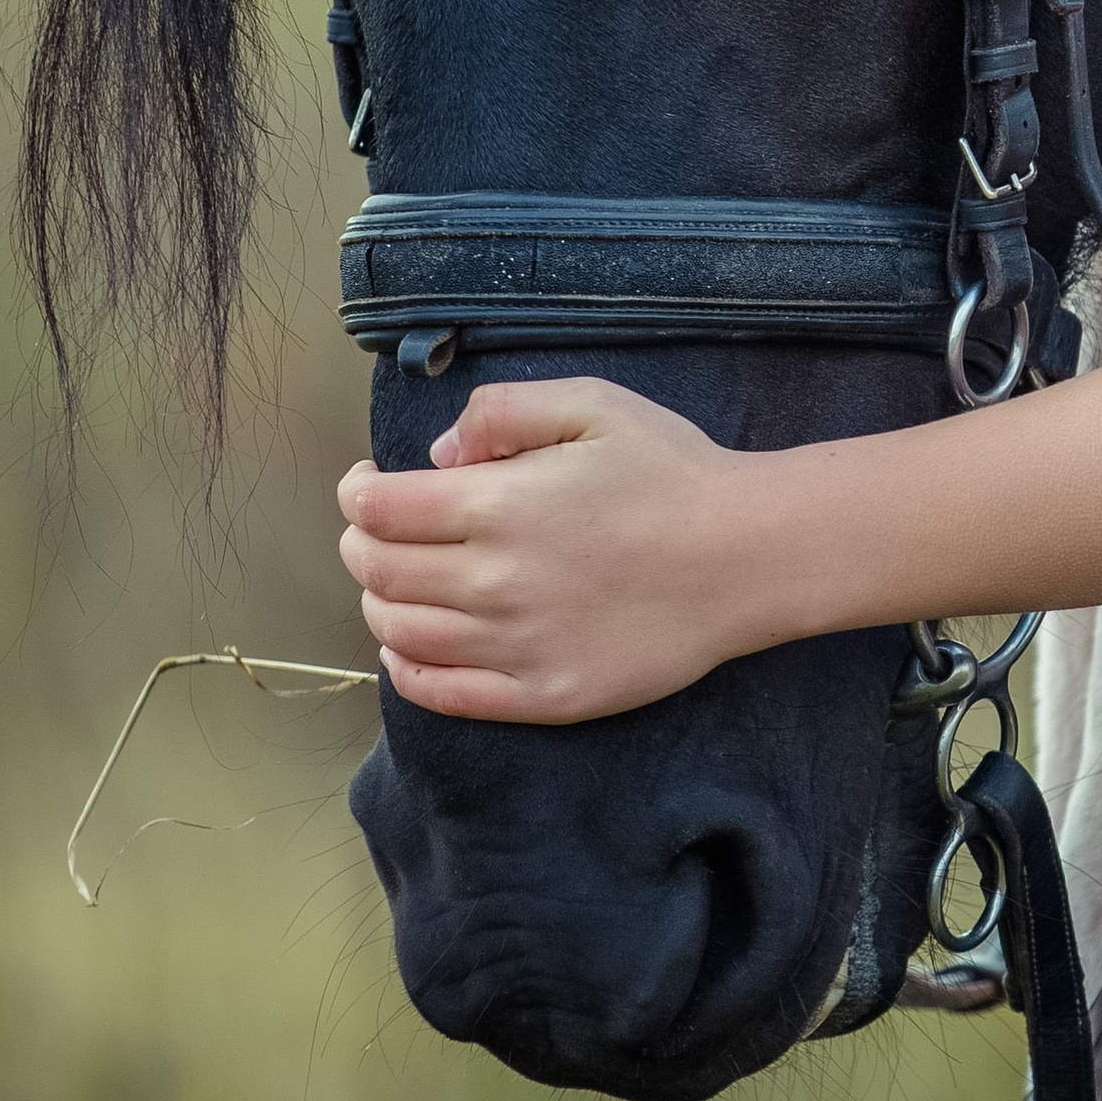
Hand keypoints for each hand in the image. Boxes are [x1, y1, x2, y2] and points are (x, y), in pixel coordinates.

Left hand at [337, 379, 786, 723]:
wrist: (744, 556)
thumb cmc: (670, 472)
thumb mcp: (590, 404)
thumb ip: (501, 412)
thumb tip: (438, 457)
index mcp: (498, 505)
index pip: (378, 510)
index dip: (356, 494)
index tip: (366, 485)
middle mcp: (493, 583)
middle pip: (377, 573)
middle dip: (360, 545)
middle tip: (375, 530)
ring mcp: (515, 647)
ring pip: (400, 633)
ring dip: (379, 602)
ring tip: (395, 582)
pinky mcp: (541, 696)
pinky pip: (443, 694)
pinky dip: (406, 669)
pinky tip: (408, 646)